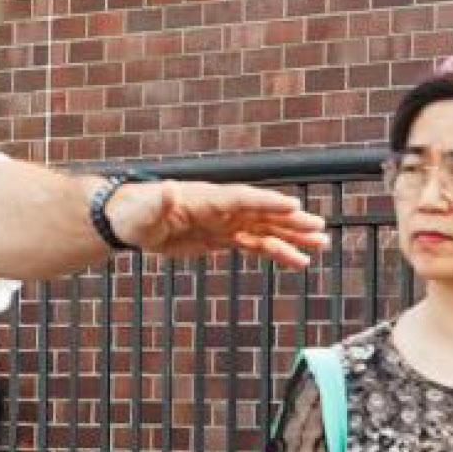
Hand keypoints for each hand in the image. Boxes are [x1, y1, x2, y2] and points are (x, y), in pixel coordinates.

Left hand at [108, 179, 330, 270]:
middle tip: (319, 227)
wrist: (131, 221)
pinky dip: (277, 252)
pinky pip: (255, 244)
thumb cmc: (134, 214)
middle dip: (290, 220)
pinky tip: (298, 261)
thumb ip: (157, 204)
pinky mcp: (223, 238)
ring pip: (265, 229)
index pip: (241, 199)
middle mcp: (221, 209)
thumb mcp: (142, 212)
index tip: (292, 205)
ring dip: (292, 237)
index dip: (266, 202)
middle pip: (262, 213)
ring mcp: (225, 223)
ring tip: (321, 245)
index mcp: (205, 200)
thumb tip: (167, 189)